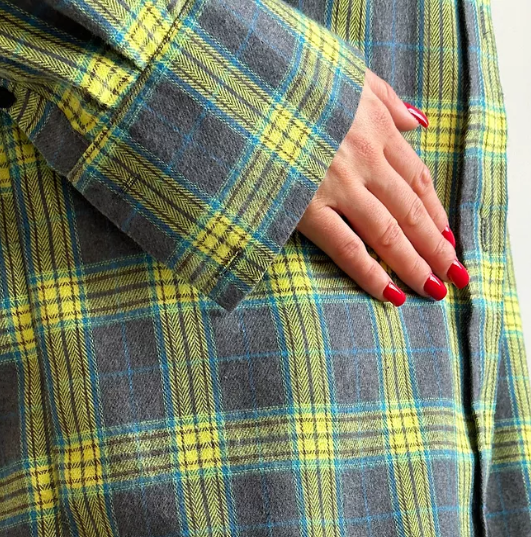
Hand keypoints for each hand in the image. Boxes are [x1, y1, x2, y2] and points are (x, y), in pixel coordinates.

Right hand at [296, 67, 469, 305]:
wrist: (247, 90)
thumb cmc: (294, 85)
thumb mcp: (349, 76)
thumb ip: (387, 101)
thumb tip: (419, 123)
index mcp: (375, 128)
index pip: (417, 178)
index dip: (436, 211)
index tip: (448, 237)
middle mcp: (365, 158)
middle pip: (411, 210)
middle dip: (436, 247)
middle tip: (454, 275)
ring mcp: (337, 185)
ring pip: (388, 232)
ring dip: (414, 264)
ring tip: (432, 291)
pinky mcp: (307, 207)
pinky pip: (347, 247)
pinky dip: (372, 273)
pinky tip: (391, 294)